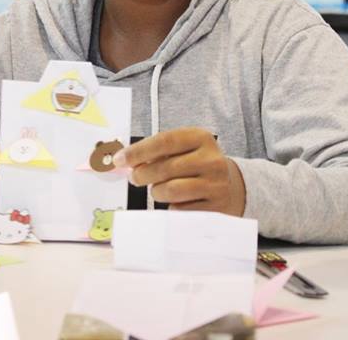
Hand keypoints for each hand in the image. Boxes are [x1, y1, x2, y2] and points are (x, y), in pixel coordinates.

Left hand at [113, 127, 245, 215]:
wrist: (228, 184)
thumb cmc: (195, 164)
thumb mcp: (182, 149)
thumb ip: (155, 152)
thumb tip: (123, 161)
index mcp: (201, 138)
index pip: (164, 141)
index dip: (138, 151)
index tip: (119, 159)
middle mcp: (212, 159)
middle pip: (165, 167)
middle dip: (142, 174)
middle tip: (134, 178)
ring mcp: (216, 184)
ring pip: (170, 190)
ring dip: (156, 192)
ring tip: (157, 189)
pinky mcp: (215, 206)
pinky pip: (180, 209)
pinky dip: (171, 206)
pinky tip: (175, 201)